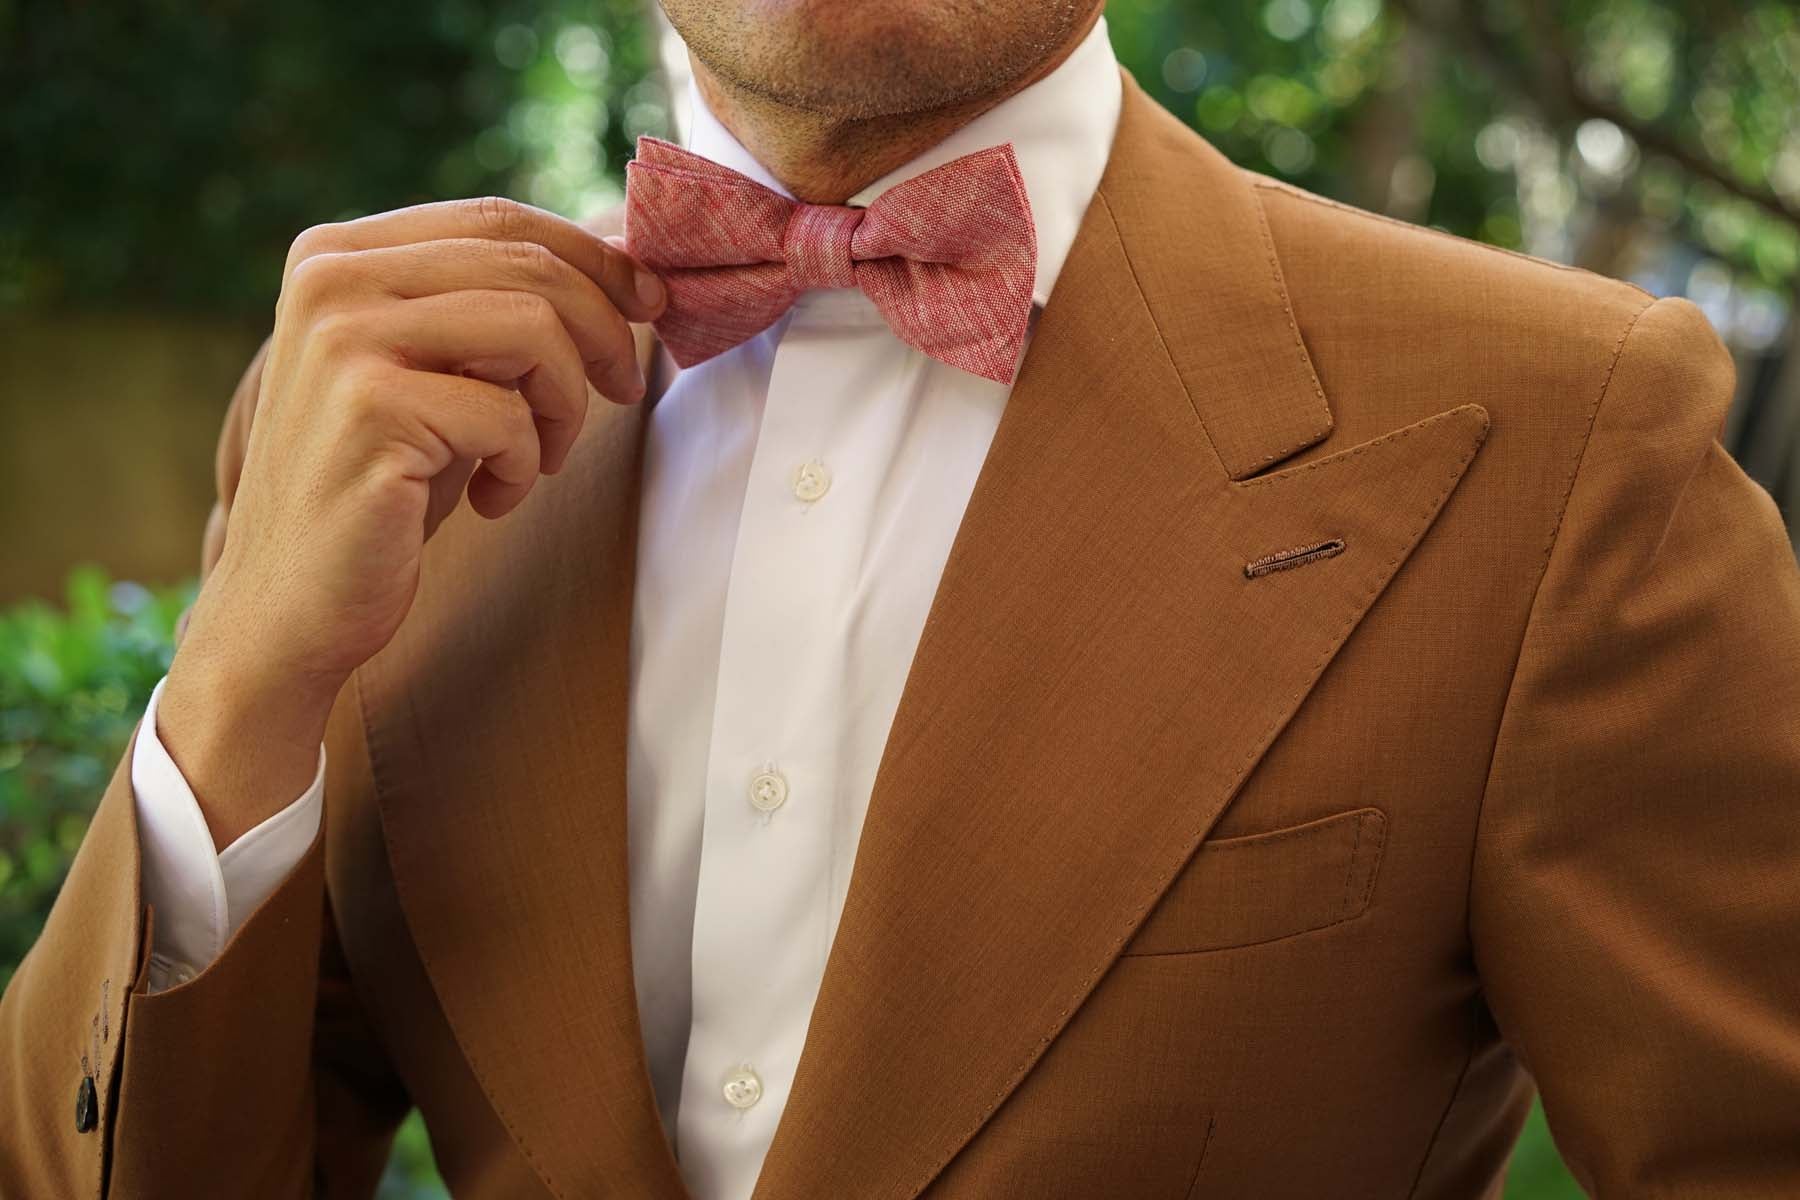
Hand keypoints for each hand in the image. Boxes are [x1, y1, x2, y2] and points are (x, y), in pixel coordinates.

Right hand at [158, 197, 665, 849]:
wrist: (292, 607)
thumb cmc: (385, 490)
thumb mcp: (440, 377)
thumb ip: (494, 310)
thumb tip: (627, 258)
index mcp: (339, 254)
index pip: (499, 220)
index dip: (595, 259)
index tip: (652, 306)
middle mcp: (332, 279)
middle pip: (527, 265)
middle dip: (603, 330)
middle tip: (622, 389)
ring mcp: (343, 338)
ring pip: (532, 327)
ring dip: (565, 403)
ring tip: (539, 458)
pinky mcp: (369, 408)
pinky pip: (509, 414)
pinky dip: (522, 465)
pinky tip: (490, 499)